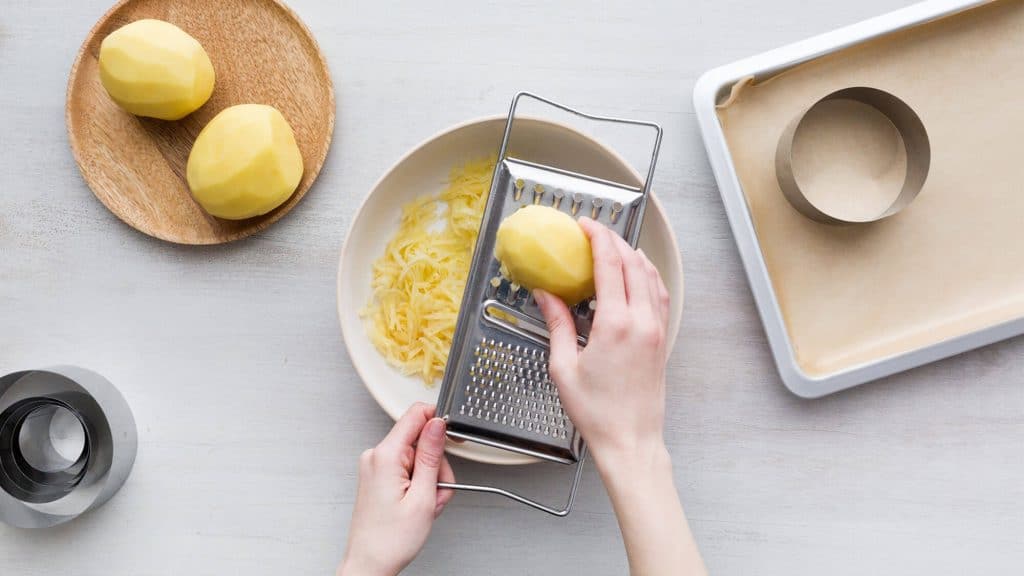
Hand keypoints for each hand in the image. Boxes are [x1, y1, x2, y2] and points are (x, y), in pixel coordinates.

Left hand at [339, 403, 454, 575]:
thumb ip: (432, 455)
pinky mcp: (378, 476)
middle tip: (436, 492)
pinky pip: (407, 469)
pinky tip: (417, 504)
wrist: (370, 564)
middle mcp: (376, 456)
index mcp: (385, 456)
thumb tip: (438, 424)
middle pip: (420, 440)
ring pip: (417, 457)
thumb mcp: (423, 496)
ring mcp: (375, 466)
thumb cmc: (390, 540)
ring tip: (426, 504)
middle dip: (437, 465)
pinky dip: (418, 485)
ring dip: (429, 480)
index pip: (416, 414)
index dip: (439, 422)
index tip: (452, 437)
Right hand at [534, 217, 670, 469]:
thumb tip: (546, 295)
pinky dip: (647, 276)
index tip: (585, 224)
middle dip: (614, 240)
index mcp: (616, 324)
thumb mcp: (564, 367)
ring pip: (650, 275)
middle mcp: (642, 321)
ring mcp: (657, 329)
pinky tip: (636, 276)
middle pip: (633, 263)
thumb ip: (557, 324)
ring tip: (613, 247)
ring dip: (632, 255)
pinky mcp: (662, 339)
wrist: (630, 440)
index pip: (610, 264)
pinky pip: (658, 295)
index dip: (597, 237)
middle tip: (594, 232)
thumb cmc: (597, 412)